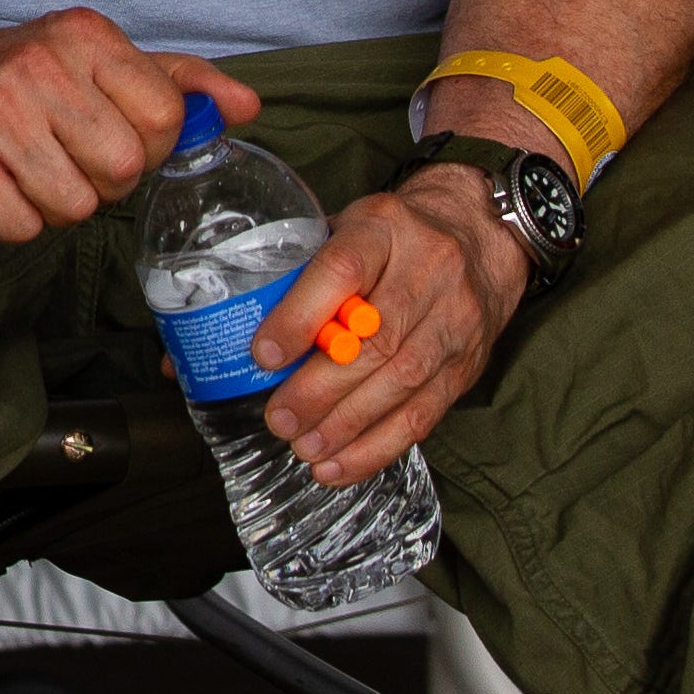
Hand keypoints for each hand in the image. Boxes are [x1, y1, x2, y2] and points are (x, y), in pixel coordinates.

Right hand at [0, 6, 255, 243]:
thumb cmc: (12, 78)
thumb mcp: (92, 59)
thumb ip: (175, 80)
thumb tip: (246, 106)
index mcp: (81, 35)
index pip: (164, 118)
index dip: (145, 145)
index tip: (108, 133)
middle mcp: (35, 66)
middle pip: (123, 169)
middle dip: (100, 180)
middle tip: (62, 156)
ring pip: (75, 206)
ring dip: (54, 203)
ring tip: (23, 169)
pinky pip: (22, 226)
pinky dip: (11, 218)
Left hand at [230, 165, 528, 485]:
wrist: (481, 236)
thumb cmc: (390, 237)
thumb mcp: (343, 229)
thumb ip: (289, 275)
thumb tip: (211, 336)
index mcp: (382, 228)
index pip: (341, 270)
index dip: (300, 317)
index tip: (262, 356)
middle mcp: (427, 271)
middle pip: (373, 339)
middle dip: (320, 389)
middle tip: (278, 419)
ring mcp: (454, 320)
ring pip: (401, 382)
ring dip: (347, 426)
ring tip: (304, 448)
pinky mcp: (467, 363)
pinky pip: (425, 413)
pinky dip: (379, 446)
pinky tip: (341, 465)